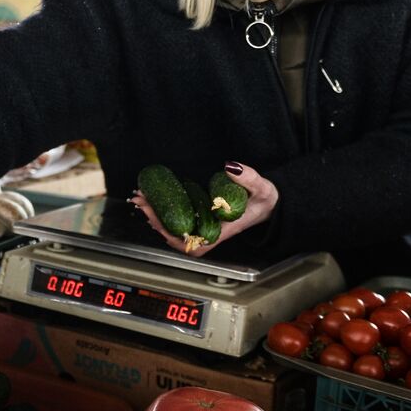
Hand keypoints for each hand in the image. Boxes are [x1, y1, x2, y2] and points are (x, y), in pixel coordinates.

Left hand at [130, 162, 277, 257]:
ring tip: (141, 198)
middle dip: (156, 221)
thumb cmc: (266, 200)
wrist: (269, 204)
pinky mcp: (200, 216)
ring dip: (156, 215)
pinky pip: (178, 218)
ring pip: (175, 228)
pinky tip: (153, 198)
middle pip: (177, 236)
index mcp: (223, 230)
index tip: (159, 224)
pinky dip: (164, 210)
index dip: (175, 237)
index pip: (194, 243)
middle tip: (141, 202)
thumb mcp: (262, 188)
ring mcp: (203, 224)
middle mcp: (210, 231)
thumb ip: (249, 178)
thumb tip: (230, 167)